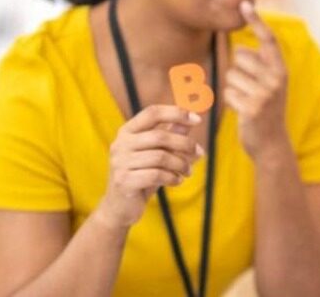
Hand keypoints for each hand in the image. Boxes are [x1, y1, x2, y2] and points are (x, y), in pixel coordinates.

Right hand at [96, 105, 203, 228]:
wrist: (120, 206)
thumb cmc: (143, 174)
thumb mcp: (158, 152)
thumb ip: (172, 134)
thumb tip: (193, 118)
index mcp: (128, 131)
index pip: (152, 113)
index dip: (176, 113)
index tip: (198, 119)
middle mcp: (120, 144)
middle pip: (160, 136)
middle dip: (185, 144)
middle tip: (199, 153)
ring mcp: (119, 163)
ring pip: (161, 157)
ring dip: (181, 164)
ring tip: (187, 171)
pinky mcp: (123, 181)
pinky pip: (156, 175)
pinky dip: (172, 177)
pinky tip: (177, 181)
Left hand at [225, 1, 289, 158]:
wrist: (272, 144)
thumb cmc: (265, 110)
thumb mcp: (269, 85)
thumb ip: (260, 67)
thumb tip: (239, 48)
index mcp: (281, 70)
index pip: (268, 39)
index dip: (256, 21)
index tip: (244, 4)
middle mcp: (276, 79)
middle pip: (240, 58)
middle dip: (237, 71)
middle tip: (249, 90)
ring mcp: (265, 94)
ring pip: (231, 75)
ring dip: (233, 89)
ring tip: (246, 101)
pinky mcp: (252, 107)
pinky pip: (228, 93)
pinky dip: (230, 102)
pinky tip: (242, 112)